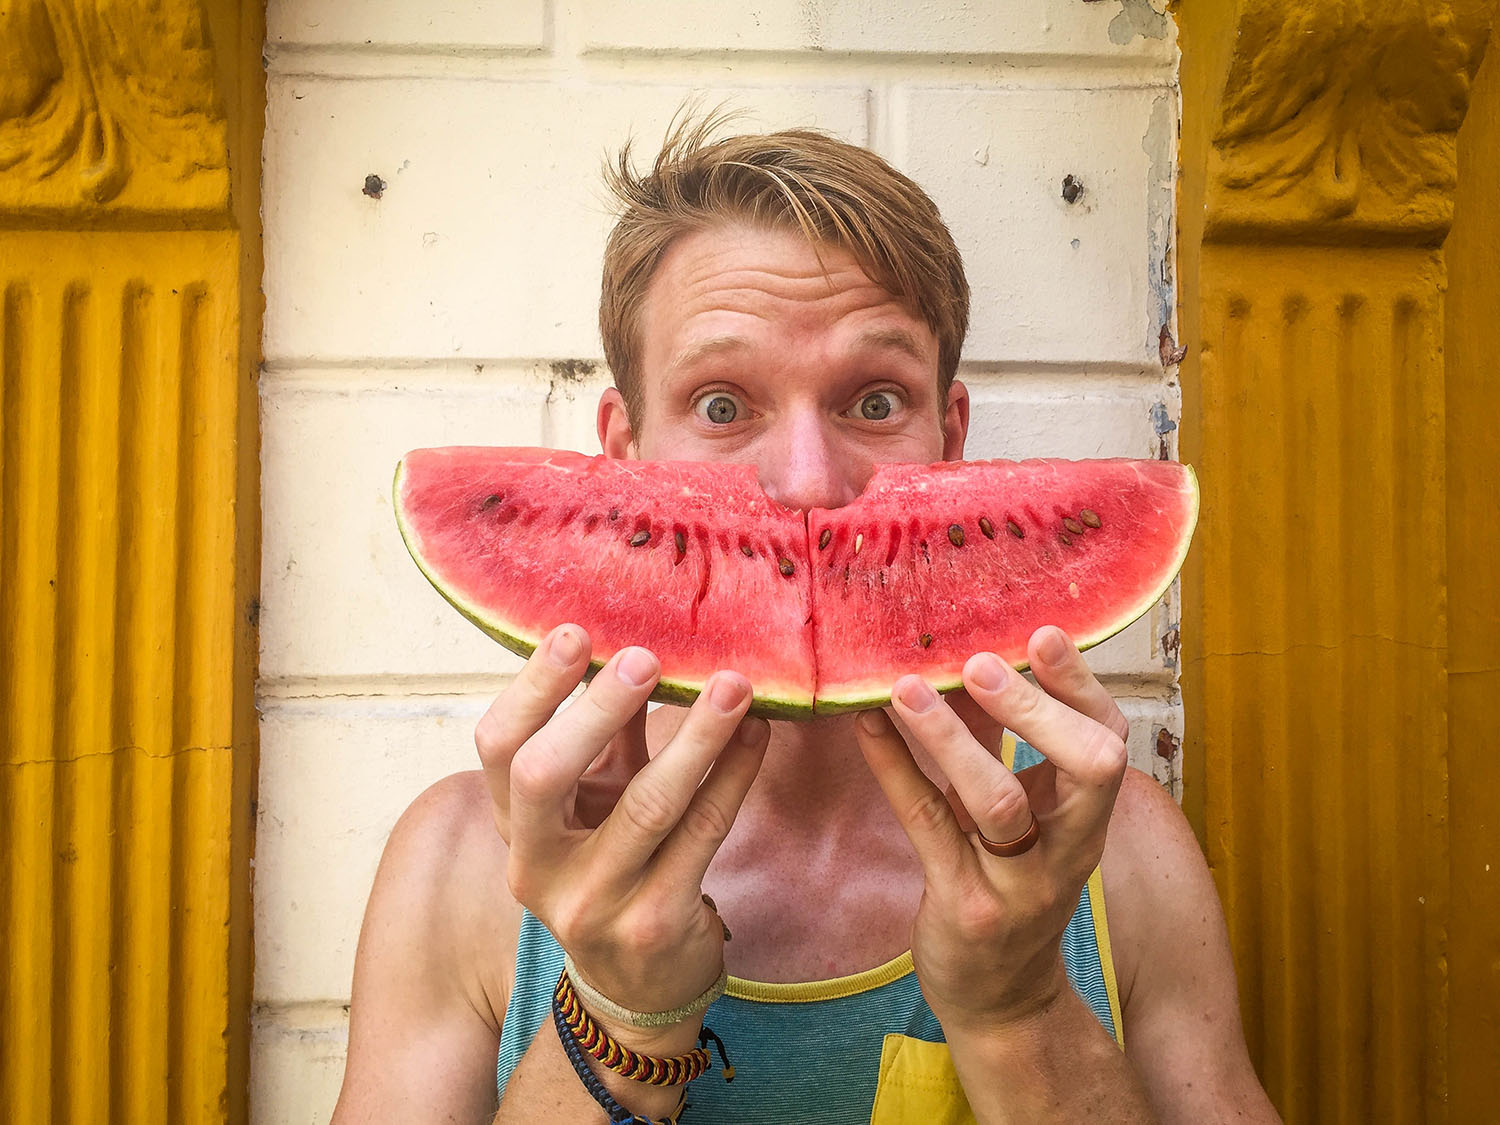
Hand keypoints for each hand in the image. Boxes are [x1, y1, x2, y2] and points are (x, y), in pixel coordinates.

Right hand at [473, 624, 769, 1025]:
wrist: (638, 984)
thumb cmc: (615, 864)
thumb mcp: (594, 802)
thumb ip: (605, 735)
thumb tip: (635, 640)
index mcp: (513, 826)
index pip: (496, 747)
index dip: (531, 688)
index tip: (575, 632)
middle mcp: (537, 867)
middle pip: (541, 776)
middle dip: (595, 709)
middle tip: (646, 656)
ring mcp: (594, 902)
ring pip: (644, 806)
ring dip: (695, 737)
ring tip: (734, 685)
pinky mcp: (655, 923)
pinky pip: (702, 834)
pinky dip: (733, 776)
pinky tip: (757, 736)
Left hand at [854, 626, 1128, 1034]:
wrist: (1002, 995)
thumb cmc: (1011, 882)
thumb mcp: (1028, 815)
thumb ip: (1012, 747)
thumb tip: (970, 657)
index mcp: (1087, 815)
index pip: (1108, 738)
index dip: (1080, 686)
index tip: (1043, 632)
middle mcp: (1067, 846)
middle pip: (1087, 768)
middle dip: (1036, 710)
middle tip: (978, 663)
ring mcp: (1018, 882)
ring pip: (999, 804)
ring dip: (952, 741)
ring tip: (906, 688)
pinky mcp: (965, 905)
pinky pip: (929, 827)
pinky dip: (896, 771)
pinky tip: (868, 726)